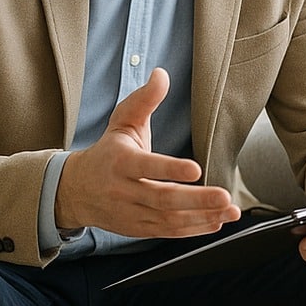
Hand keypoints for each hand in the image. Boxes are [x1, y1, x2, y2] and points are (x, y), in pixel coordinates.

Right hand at [55, 68, 240, 237]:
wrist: (75, 191)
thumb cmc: (107, 152)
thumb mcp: (122, 121)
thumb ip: (144, 99)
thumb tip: (162, 74)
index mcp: (121, 162)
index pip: (147, 167)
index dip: (170, 170)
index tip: (196, 169)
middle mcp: (124, 191)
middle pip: (162, 198)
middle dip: (196, 199)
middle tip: (224, 196)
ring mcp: (132, 213)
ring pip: (169, 220)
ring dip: (202, 217)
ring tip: (230, 211)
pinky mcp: (139, 228)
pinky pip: (168, 232)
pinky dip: (194, 229)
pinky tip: (216, 222)